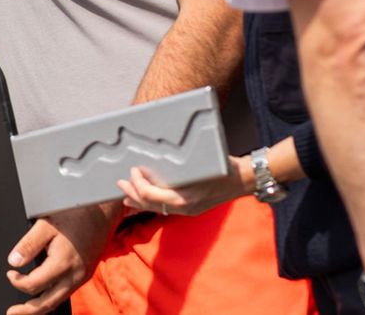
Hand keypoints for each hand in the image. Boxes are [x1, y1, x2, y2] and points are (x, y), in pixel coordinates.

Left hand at [4, 205, 113, 313]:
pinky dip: (51, 298)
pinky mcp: (85, 275)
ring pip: (58, 301)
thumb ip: (28, 245)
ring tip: (23, 311)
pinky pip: (66, 293)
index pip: (34, 285)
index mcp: (63, 263)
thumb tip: (13, 262)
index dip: (17, 282)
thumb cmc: (74, 214)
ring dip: (39, 308)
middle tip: (11, 313)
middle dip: (27, 311)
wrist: (101, 212)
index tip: (10, 273)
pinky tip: (42, 295)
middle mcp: (75, 275)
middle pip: (47, 303)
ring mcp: (82, 277)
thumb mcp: (45, 225)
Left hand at [116, 157, 253, 216]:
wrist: (244, 180)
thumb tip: (154, 154)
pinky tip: (146, 199)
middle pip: (151, 205)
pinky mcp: (191, 208)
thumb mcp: (199, 161)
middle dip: (133, 194)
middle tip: (120, 183)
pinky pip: (166, 208)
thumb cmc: (223, 166)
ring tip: (126, 196)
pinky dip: (153, 204)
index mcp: (184, 198)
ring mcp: (188, 210)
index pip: (151, 195)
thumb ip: (179, 163)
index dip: (138, 184)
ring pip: (157, 209)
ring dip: (140, 201)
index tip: (134, 170)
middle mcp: (185, 207)